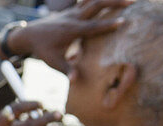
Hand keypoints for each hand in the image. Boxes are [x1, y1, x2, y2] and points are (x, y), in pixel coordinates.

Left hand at [10, 0, 130, 71]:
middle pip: (97, 5)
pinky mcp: (72, 10)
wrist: (29, 34)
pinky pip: (87, 0)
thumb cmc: (42, 50)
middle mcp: (74, 17)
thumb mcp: (53, 62)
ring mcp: (73, 11)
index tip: (123, 22)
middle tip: (133, 1)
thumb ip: (66, 70)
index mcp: (72, 30)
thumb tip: (75, 80)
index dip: (108, 25)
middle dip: (115, 2)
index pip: (93, 27)